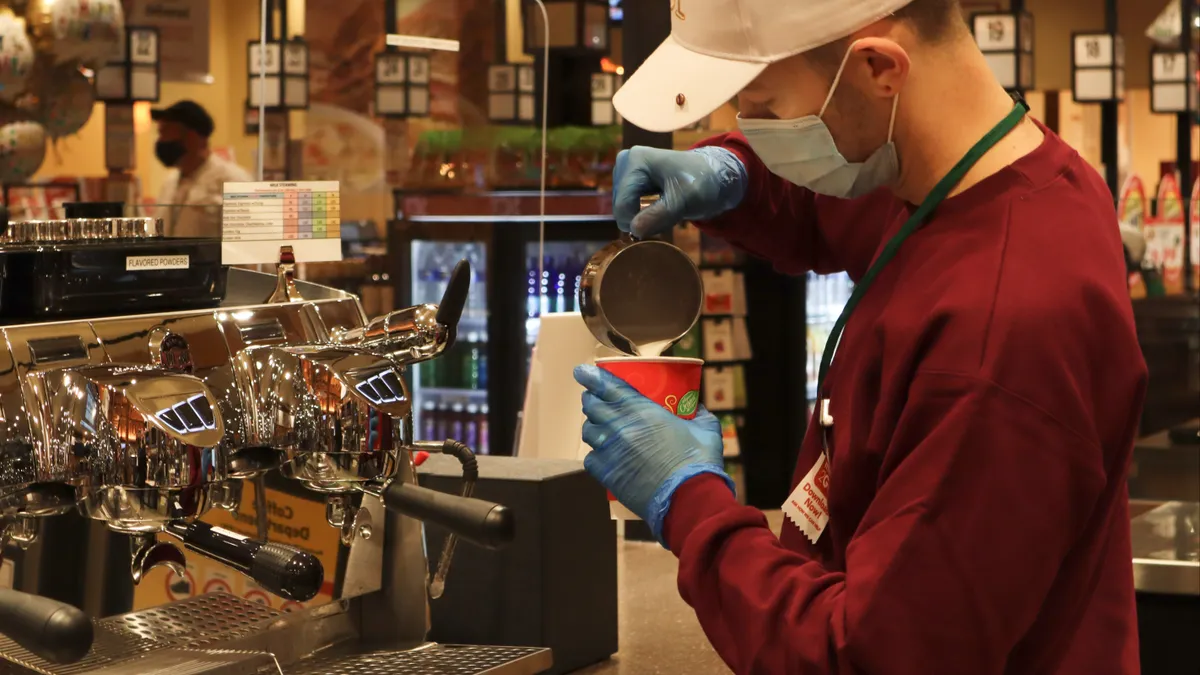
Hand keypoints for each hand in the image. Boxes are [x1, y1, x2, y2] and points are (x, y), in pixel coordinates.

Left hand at [575, 364, 734, 542]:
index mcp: (641, 410)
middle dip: (591, 399)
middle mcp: (620, 427)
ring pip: (589, 431)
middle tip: (595, 398)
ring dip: (593, 426)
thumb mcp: (706, 430)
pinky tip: (604, 455)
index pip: (608, 386)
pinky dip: (595, 454)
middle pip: (593, 406)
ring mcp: (610, 451)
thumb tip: (698, 409)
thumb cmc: (698, 462)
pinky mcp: (607, 474)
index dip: (591, 377)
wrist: (688, 498)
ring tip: (600, 427)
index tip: (582, 371)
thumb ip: (700, 415)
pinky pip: (590, 459)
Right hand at [613, 146, 748, 237]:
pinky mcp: (629, 179)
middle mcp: (625, 161)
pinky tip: (661, 205)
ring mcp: (626, 170)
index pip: (623, 204)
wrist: (714, 175)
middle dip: (642, 218)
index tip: (664, 223)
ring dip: (645, 216)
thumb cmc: (701, 183)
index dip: (638, 223)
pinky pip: (629, 205)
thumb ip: (658, 216)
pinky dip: (644, 212)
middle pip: (621, 207)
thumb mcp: (683, 201)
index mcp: (636, 160)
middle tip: (670, 213)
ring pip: (625, 209)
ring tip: (667, 208)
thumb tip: (633, 230)